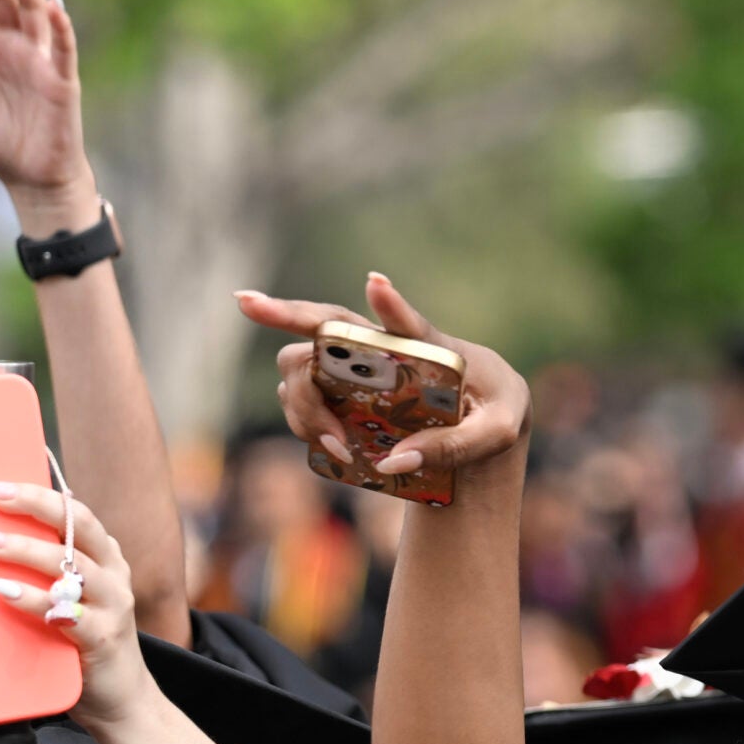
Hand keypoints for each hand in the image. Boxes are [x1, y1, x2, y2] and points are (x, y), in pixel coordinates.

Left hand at [0, 485, 150, 729]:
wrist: (120, 701)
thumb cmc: (81, 645)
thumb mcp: (64, 599)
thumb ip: (42, 571)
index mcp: (104, 559)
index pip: (75, 512)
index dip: (37, 493)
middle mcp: (113, 575)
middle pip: (77, 526)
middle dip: (32, 505)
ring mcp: (112, 606)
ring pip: (70, 565)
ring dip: (23, 550)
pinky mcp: (102, 638)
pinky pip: (66, 613)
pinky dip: (33, 600)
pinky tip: (3, 590)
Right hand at [236, 274, 531, 484]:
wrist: (485, 427)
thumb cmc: (496, 413)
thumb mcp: (497, 431)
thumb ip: (455, 446)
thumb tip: (392, 460)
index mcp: (432, 347)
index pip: (410, 324)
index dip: (391, 304)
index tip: (376, 282)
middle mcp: (384, 349)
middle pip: (326, 324)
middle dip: (282, 313)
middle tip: (245, 306)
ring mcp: (355, 371)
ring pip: (301, 367)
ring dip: (303, 404)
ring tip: (338, 445)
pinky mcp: (340, 398)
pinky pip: (300, 402)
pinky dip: (304, 424)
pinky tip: (333, 447)